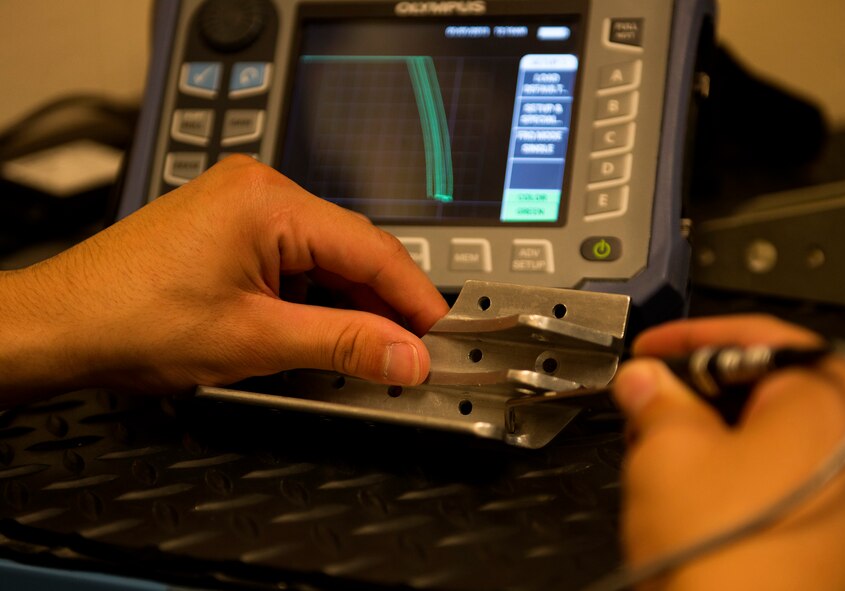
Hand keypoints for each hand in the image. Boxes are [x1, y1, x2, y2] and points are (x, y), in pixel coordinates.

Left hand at [0, 156, 448, 400]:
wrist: (63, 326)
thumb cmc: (132, 319)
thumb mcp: (256, 339)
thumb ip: (344, 344)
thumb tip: (406, 354)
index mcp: (269, 201)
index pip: (372, 248)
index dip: (414, 297)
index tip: (440, 334)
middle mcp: (260, 191)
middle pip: (352, 249)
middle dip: (384, 303)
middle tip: (411, 350)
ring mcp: (244, 206)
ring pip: (326, 257)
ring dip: (350, 302)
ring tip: (368, 349)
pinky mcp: (233, 228)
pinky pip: (296, 259)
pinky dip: (316, 296)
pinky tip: (325, 329)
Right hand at [612, 315, 844, 589]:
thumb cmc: (731, 560)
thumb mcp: (667, 449)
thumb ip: (654, 397)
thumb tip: (645, 382)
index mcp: (841, 397)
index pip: (759, 338)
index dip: (690, 339)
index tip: (652, 350)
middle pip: (773, 386)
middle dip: (702, 391)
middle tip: (652, 400)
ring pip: (782, 436)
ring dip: (721, 433)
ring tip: (667, 451)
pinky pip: (796, 479)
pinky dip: (748, 473)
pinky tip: (702, 492)